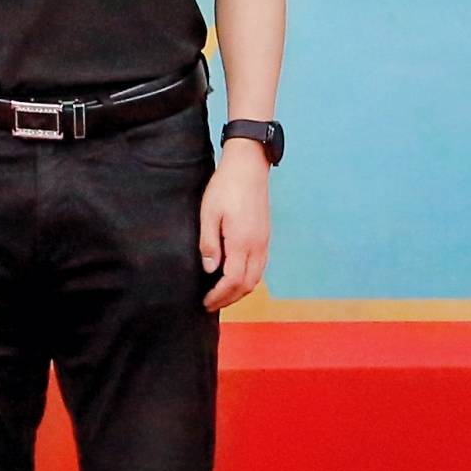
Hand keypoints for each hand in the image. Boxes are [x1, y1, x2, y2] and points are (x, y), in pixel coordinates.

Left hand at [199, 139, 272, 313]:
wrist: (249, 166)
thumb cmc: (226, 186)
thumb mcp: (209, 213)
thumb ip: (209, 243)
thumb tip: (210, 269)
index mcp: (242, 242)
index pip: (232, 281)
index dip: (218, 296)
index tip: (205, 302)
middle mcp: (257, 246)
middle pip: (247, 285)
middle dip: (229, 299)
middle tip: (211, 304)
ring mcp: (264, 241)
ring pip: (256, 278)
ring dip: (240, 291)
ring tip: (222, 295)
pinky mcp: (265, 236)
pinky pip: (260, 267)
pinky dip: (248, 279)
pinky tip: (236, 277)